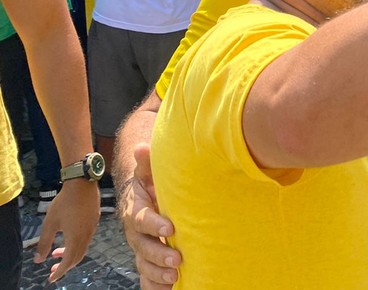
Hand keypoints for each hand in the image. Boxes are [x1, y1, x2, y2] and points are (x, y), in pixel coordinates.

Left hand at [34, 178, 98, 281]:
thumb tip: (39, 260)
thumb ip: (44, 243)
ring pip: (82, 248)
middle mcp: (86, 236)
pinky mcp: (94, 221)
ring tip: (56, 252)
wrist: (82, 183)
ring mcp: (92, 228)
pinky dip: (76, 245)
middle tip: (52, 269)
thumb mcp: (49, 224)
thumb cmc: (63, 203)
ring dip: (70, 254)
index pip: (68, 262)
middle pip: (78, 257)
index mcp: (75, 238)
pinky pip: (86, 239)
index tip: (51, 278)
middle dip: (65, 266)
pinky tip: (67, 238)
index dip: (59, 272)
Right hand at [120, 143, 180, 288]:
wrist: (142, 198)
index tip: (170, 227)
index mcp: (136, 212)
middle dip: (159, 254)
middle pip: (143, 247)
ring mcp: (141, 248)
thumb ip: (146, 163)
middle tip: (176, 259)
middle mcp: (136, 234)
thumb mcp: (147, 173)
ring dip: (157, 273)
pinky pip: (147, 277)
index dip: (154, 223)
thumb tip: (142, 147)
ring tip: (175, 277)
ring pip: (144, 264)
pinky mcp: (148, 260)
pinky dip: (154, 286)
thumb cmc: (149, 185)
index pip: (142, 219)